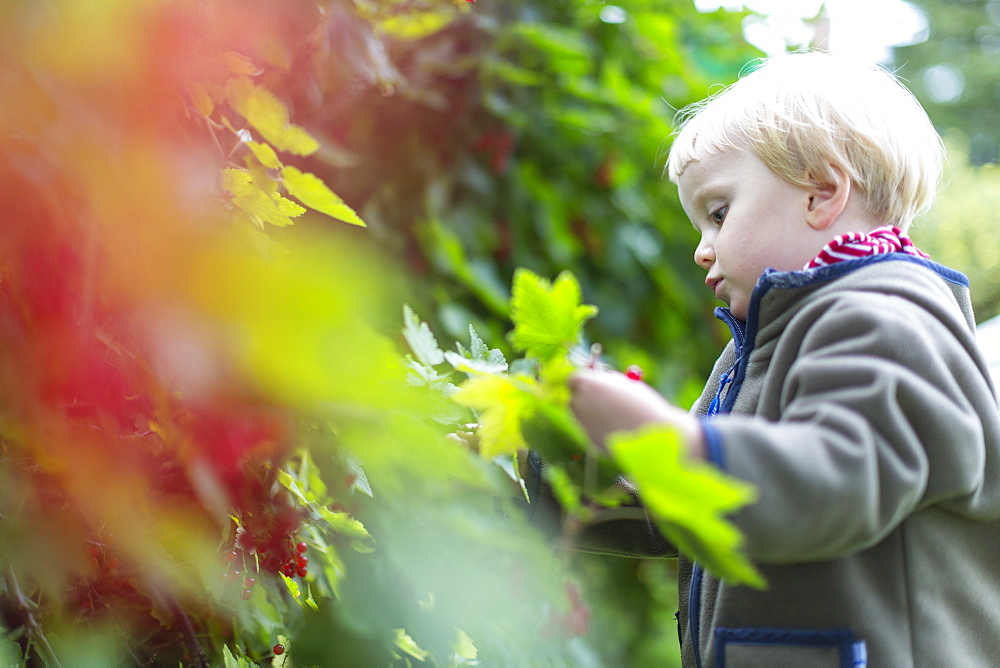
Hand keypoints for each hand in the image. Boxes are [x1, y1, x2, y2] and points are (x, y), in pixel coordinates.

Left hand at [568, 369, 704, 458]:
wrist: (653, 435)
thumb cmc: (643, 405)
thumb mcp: (626, 384)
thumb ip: (609, 381)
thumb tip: (600, 379)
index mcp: (589, 385)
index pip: (574, 380)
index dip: (584, 381)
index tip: (593, 383)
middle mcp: (580, 403)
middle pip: (573, 399)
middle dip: (584, 400)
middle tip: (601, 401)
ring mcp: (582, 424)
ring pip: (581, 418)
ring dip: (592, 415)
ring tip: (620, 418)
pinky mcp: (589, 441)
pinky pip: (592, 433)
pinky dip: (601, 431)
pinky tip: (620, 432)